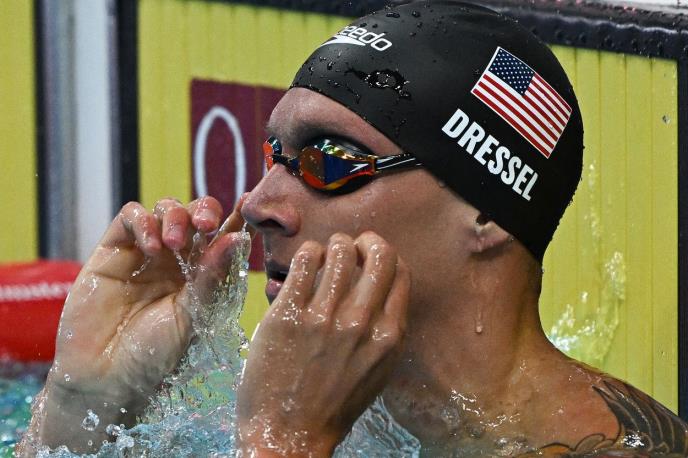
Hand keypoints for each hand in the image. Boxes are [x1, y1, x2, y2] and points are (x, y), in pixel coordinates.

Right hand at [20, 196, 248, 454]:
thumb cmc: (156, 355)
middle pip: (196, 214)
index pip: (224, 237)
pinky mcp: (114, 250)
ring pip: (167, 209)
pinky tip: (151, 248)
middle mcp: (178, 259)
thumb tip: (238, 238)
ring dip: (175, 216)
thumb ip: (212, 277)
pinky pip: (131, 216)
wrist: (106, 378)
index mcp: (204, 274)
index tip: (248, 205)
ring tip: (173, 244)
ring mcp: (146, 252)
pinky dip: (144, 222)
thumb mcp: (193, 316)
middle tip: (206, 226)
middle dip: (205, 211)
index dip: (237, 218)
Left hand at [236, 232, 409, 456]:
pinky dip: (307, 254)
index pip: (400, 272)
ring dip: (333, 245)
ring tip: (323, 254)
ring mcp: (324, 318)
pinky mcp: (288, 315)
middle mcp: (361, 323)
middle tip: (350, 245)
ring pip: (339, 251)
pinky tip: (304, 263)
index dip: (386, 254)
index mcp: (389, 337)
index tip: (371, 253)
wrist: (288, 435)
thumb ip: (383, 330)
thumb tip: (380, 289)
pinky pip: (304, 262)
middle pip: (378, 254)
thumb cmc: (332, 405)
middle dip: (365, 241)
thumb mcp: (376, 370)